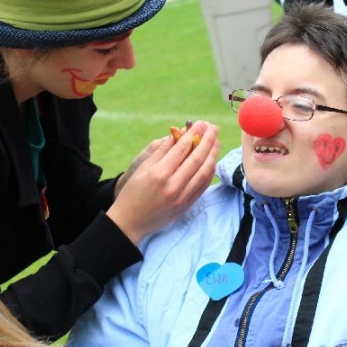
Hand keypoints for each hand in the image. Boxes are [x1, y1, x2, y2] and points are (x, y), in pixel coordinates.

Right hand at [107, 121, 219, 245]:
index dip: (194, 134)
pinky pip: (203, 185)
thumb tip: (177, 133)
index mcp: (160, 174)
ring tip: (216, 141)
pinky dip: (209, 171)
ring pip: (205, 172)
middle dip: (208, 141)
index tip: (200, 123)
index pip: (182, 149)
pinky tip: (211, 160)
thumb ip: (162, 150)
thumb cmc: (132, 193)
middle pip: (197, 159)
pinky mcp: (187, 205)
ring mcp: (183, 197)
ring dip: (213, 155)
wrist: (130, 222)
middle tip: (214, 128)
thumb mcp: (143, 168)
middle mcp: (174, 186)